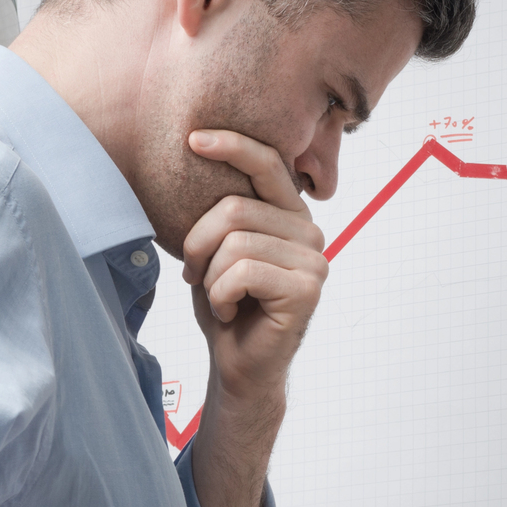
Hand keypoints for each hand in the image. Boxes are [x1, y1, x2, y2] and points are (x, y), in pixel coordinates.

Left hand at [181, 130, 328, 403]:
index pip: (268, 164)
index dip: (233, 145)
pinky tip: (229, 312)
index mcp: (290, 216)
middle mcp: (310, 233)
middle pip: (236, 208)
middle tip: (194, 274)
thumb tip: (198, 156)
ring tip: (218, 297)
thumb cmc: (227, 306)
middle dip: (199, 243)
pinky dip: (220, 295)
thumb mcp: (217, 250)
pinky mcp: (306, 289)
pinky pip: (243, 272)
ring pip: (236, 242)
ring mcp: (313, 261)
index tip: (193, 139)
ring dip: (211, 277)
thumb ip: (223, 212)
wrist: (239, 366)